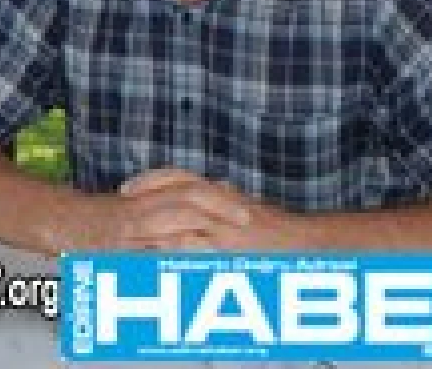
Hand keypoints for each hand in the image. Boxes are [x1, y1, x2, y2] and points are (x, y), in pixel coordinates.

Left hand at [110, 168, 313, 250]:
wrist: (311, 246)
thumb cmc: (280, 231)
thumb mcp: (250, 206)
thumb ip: (229, 196)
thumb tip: (218, 184)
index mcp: (222, 194)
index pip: (180, 177)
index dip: (151, 180)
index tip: (128, 188)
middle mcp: (221, 207)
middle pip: (174, 194)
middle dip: (144, 199)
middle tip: (119, 206)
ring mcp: (225, 229)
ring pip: (181, 220)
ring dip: (152, 226)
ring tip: (127, 232)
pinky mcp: (230, 251)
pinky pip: (196, 249)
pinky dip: (173, 250)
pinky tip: (153, 254)